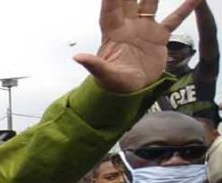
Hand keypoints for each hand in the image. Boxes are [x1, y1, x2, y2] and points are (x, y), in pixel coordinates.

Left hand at [75, 0, 202, 92]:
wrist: (131, 93)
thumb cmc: (114, 84)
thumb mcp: (104, 75)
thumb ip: (94, 65)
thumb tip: (77, 58)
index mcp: (113, 33)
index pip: (110, 9)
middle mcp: (128, 26)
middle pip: (128, 0)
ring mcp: (144, 29)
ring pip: (150, 3)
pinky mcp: (159, 37)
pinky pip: (174, 19)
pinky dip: (185, 8)